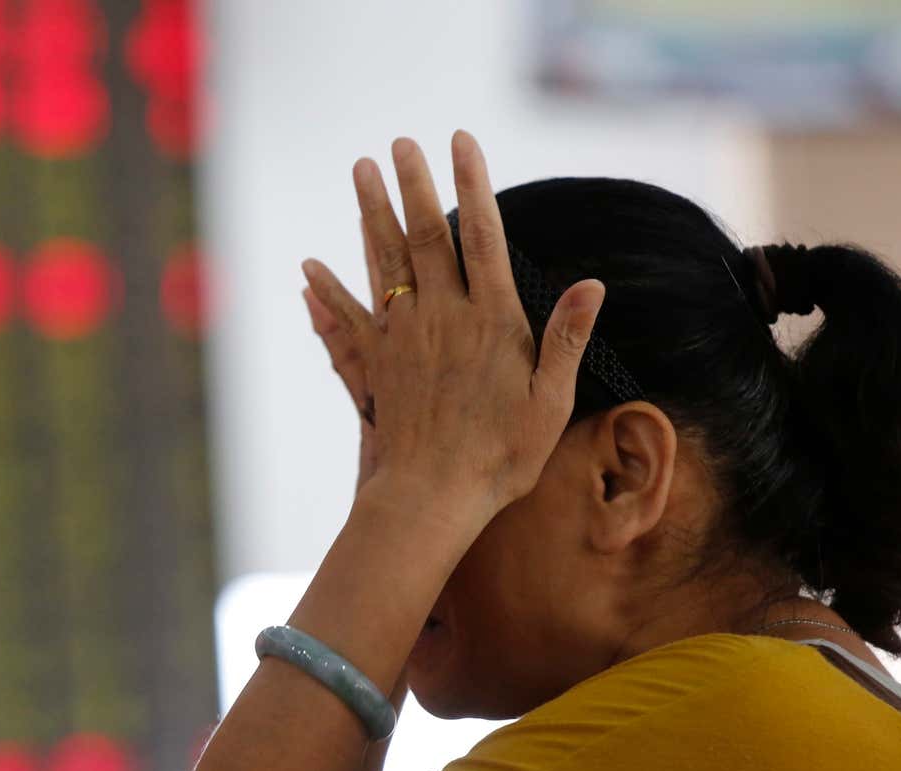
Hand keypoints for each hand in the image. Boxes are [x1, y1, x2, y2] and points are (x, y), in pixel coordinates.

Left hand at [301, 131, 605, 515]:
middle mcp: (443, 317)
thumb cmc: (503, 455)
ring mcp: (404, 338)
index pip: (482, 235)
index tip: (461, 142)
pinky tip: (308, 268)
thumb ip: (566, 339)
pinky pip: (347, 321)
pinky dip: (327, 292)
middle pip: (426, 236)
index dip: (472, 183)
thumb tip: (592, 283)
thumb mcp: (551, 401)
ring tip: (360, 171)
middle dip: (413, 185)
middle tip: (400, 143)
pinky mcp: (377, 366)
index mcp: (492, 319)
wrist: (434, 497)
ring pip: (385, 263)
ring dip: (372, 214)